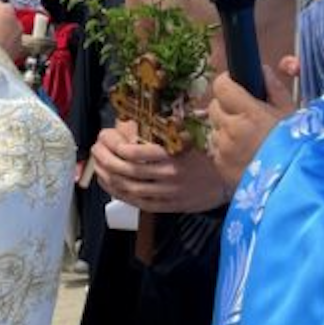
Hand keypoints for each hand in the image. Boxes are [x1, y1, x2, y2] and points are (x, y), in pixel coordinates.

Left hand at [91, 121, 228, 212]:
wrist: (228, 182)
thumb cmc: (207, 155)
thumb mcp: (190, 136)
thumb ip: (167, 129)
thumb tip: (141, 118)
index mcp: (173, 154)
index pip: (137, 152)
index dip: (116, 146)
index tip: (106, 136)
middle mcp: (168, 174)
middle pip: (127, 170)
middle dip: (106, 159)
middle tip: (95, 150)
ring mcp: (167, 193)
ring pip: (129, 187)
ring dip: (109, 177)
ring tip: (98, 167)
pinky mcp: (168, 206)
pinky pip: (138, 202)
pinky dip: (121, 194)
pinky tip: (111, 186)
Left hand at [207, 66, 293, 188]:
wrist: (293, 184)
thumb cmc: (296, 146)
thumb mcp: (291, 114)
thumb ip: (274, 89)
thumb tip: (262, 70)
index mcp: (249, 113)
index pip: (221, 86)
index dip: (227, 83)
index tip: (235, 85)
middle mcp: (231, 130)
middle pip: (214, 106)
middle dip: (226, 107)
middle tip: (244, 114)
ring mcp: (223, 149)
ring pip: (214, 128)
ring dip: (224, 128)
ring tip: (246, 137)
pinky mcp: (219, 166)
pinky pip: (215, 148)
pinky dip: (224, 147)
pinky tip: (243, 152)